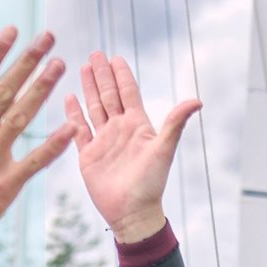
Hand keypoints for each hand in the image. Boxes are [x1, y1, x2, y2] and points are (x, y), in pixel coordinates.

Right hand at [0, 27, 74, 248]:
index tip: (12, 31)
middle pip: (3, 92)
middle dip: (26, 62)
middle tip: (47, 38)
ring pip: (20, 118)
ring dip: (42, 91)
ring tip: (60, 66)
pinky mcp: (5, 185)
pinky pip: (33, 162)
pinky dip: (53, 146)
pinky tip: (71, 127)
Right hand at [63, 52, 201, 241]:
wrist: (132, 212)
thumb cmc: (151, 183)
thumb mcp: (163, 149)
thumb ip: (176, 123)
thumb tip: (197, 100)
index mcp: (137, 126)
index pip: (128, 93)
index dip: (122, 75)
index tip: (115, 57)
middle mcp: (119, 130)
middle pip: (109, 96)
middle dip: (102, 75)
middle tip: (95, 54)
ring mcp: (103, 142)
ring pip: (94, 108)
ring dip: (89, 89)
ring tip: (81, 68)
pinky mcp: (88, 156)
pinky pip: (79, 130)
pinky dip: (73, 114)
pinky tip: (69, 98)